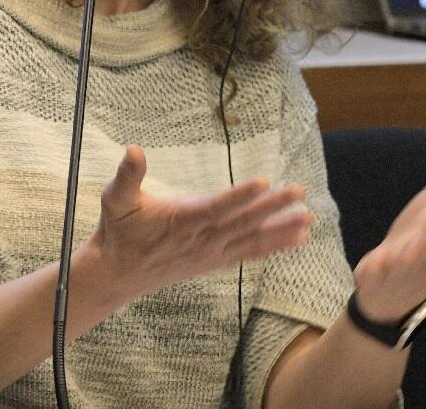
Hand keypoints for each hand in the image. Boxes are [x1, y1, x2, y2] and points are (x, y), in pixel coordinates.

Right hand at [88, 145, 313, 301]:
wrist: (118, 274)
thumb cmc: (119, 231)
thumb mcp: (116, 200)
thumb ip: (127, 176)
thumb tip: (132, 150)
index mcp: (182, 220)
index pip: (217, 207)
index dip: (240, 196)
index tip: (264, 182)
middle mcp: (202, 239)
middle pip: (243, 221)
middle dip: (273, 207)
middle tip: (299, 192)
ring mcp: (211, 253)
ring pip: (252, 240)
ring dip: (282, 230)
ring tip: (309, 220)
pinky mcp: (215, 261)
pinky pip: (249, 253)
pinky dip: (273, 246)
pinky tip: (297, 239)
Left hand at [351, 130, 425, 323]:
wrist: (394, 288)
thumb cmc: (421, 238)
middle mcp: (421, 253)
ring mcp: (397, 267)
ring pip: (403, 262)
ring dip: (406, 256)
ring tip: (405, 251)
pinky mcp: (374, 276)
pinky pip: (373, 271)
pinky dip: (374, 268)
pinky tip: (374, 263)